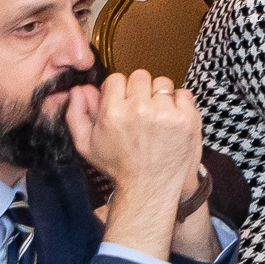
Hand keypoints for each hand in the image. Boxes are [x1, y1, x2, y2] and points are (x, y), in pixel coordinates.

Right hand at [67, 71, 203, 258]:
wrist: (150, 186)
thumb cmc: (117, 166)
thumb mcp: (86, 144)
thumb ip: (77, 114)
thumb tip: (79, 89)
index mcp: (113, 112)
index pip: (117, 78)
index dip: (119, 90)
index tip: (122, 102)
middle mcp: (140, 109)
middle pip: (140, 77)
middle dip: (139, 90)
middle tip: (140, 109)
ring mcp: (166, 113)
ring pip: (162, 83)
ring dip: (159, 95)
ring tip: (156, 115)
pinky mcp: (187, 118)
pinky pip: (184, 94)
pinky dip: (179, 103)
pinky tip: (171, 119)